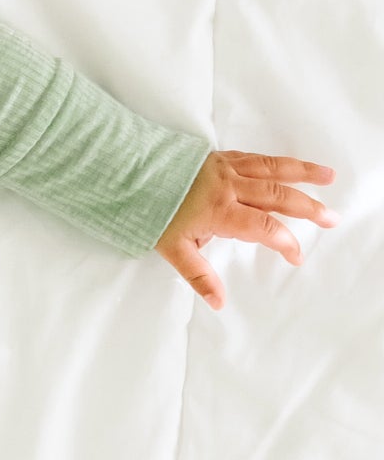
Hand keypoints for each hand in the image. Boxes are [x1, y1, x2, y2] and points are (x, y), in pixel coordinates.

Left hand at [155, 149, 336, 309]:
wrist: (127, 174)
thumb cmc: (148, 213)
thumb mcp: (171, 249)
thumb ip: (199, 275)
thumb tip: (218, 303)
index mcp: (220, 211)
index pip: (264, 228)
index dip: (285, 242)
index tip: (296, 256)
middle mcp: (229, 186)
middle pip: (279, 196)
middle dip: (308, 208)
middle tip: (331, 219)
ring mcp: (226, 168)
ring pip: (273, 169)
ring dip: (304, 173)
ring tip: (329, 177)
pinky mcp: (219, 156)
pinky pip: (256, 157)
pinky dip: (278, 161)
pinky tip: (292, 165)